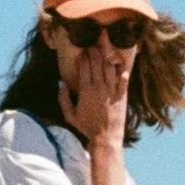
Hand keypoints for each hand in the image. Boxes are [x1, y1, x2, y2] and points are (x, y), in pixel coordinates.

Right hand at [67, 36, 132, 152]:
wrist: (106, 138)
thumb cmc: (87, 127)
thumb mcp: (70, 115)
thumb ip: (63, 99)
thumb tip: (61, 83)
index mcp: (86, 90)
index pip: (84, 66)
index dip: (83, 56)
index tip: (81, 52)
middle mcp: (99, 87)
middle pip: (97, 62)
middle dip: (94, 51)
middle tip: (92, 46)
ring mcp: (112, 90)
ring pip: (109, 67)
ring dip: (106, 57)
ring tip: (103, 51)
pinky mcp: (122, 95)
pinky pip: (123, 78)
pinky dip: (121, 70)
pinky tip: (119, 64)